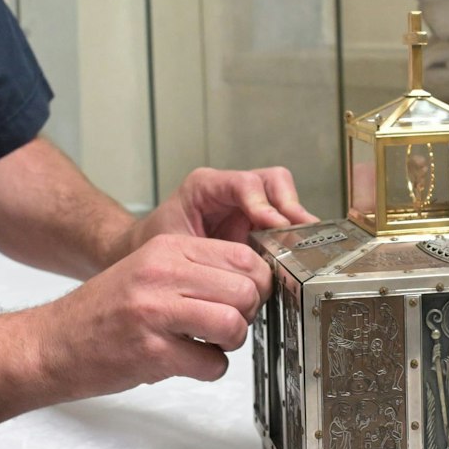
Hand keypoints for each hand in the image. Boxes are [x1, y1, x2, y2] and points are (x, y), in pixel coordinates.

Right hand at [36, 232, 273, 393]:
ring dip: (231, 342)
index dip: (255, 282)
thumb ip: (195, 270)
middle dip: (246, 314)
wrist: (51, 344)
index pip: (242, 256)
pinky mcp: (152, 352)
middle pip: (245, 290)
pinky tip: (188, 363)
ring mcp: (156, 313)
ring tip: (209, 344)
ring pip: (233, 325)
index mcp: (166, 248)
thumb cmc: (102, 312)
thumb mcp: (148, 270)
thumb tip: (252, 282)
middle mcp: (162, 275)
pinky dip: (209, 369)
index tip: (244, 298)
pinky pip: (212, 364)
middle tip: (226, 325)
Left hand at [132, 166, 318, 248]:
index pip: (244, 183)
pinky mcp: (255, 224)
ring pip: (283, 197)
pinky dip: (292, 233)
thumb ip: (207, 252)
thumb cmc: (154, 247)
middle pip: (273, 182)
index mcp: (205, 187)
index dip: (263, 204)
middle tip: (298, 232)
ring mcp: (245, 205)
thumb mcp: (175, 247)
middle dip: (288, 205)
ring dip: (295, 219)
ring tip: (302, 243)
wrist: (147, 257)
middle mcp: (230, 190)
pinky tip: (295, 252)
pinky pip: (281, 220)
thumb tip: (241, 266)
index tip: (274, 224)